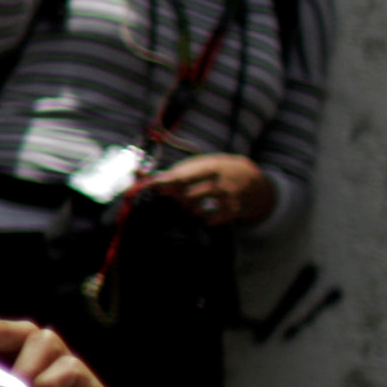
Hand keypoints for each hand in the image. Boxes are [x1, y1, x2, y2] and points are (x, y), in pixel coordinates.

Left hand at [134, 152, 273, 230]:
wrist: (250, 176)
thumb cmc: (212, 171)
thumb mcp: (194, 165)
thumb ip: (168, 172)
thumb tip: (136, 173)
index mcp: (203, 167)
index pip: (177, 176)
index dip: (159, 184)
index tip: (146, 190)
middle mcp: (215, 180)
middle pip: (184, 195)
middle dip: (173, 200)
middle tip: (172, 200)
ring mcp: (226, 195)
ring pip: (196, 209)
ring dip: (187, 210)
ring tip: (189, 207)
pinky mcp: (234, 209)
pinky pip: (213, 220)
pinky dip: (205, 220)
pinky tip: (204, 216)